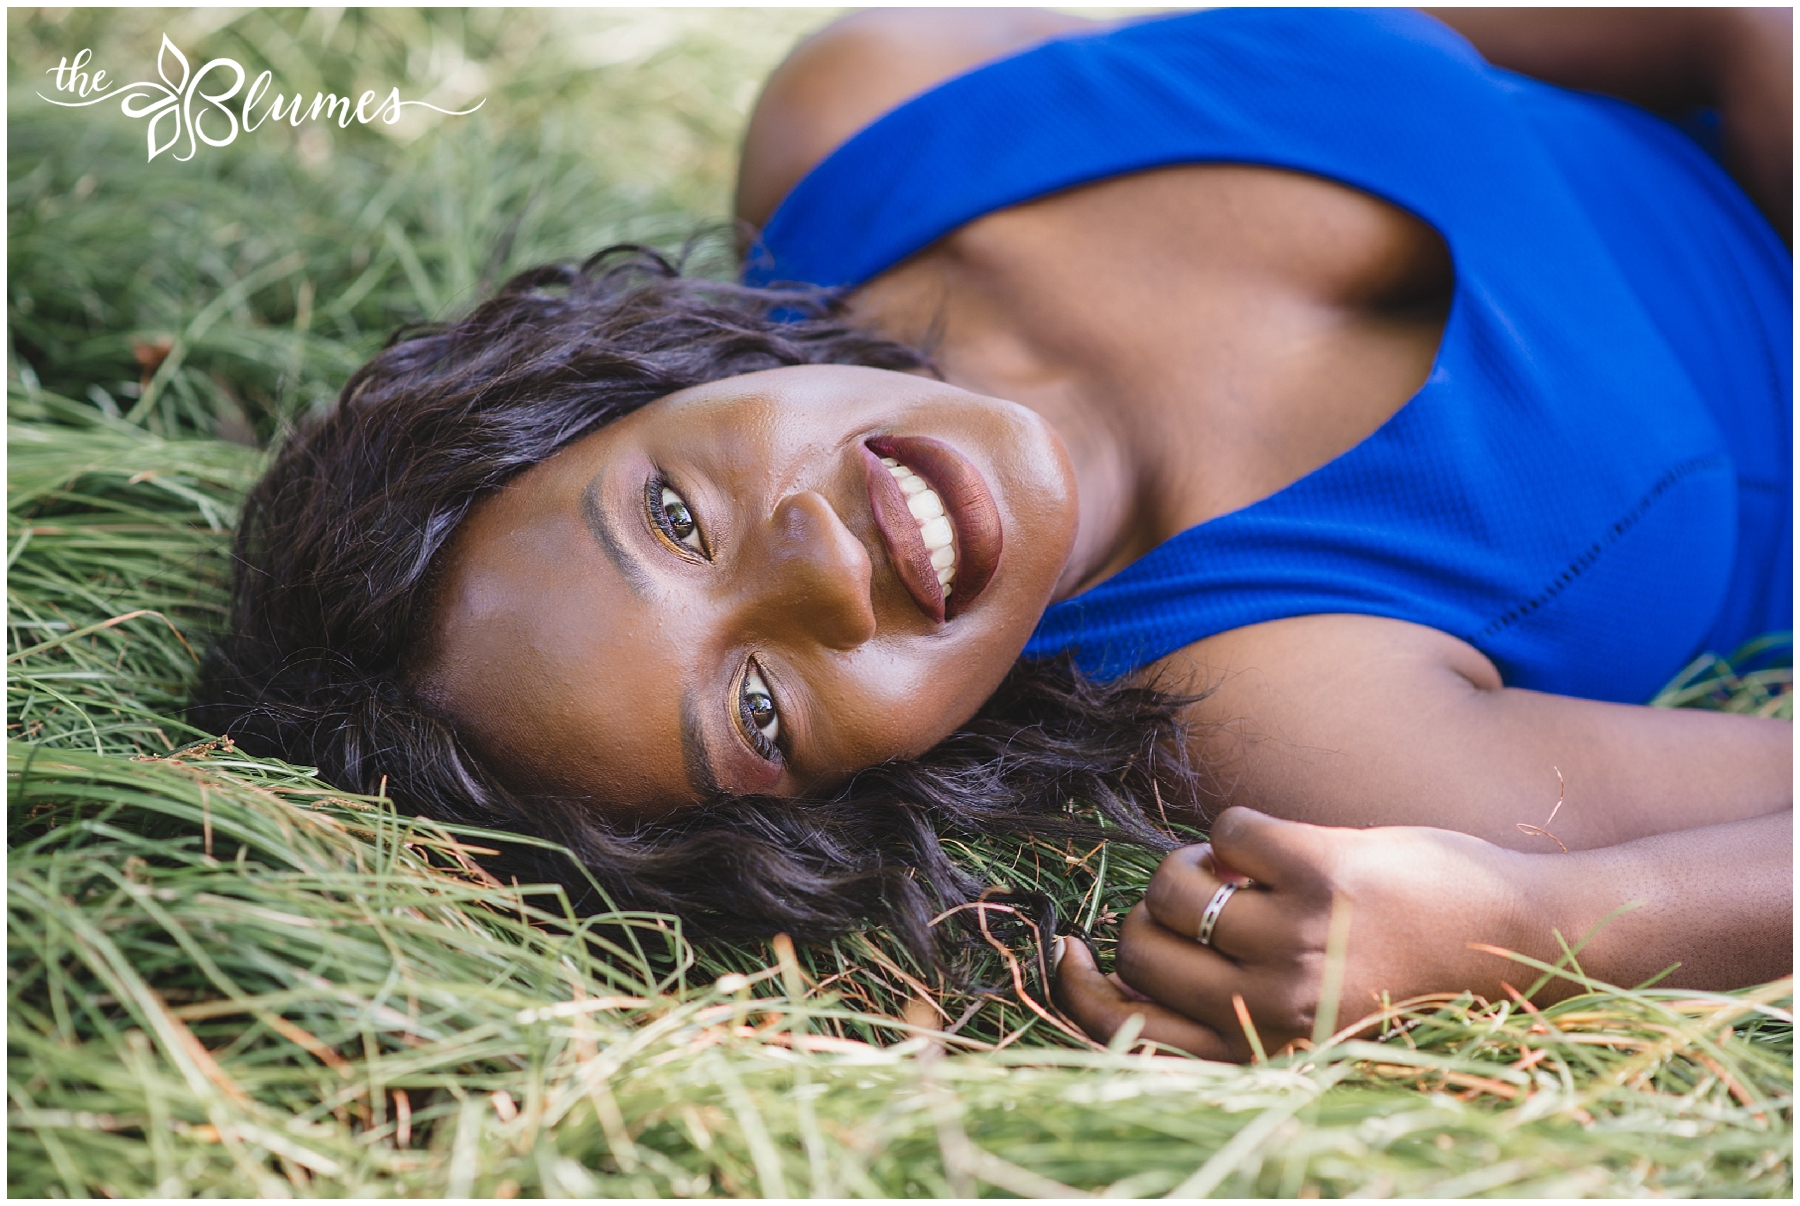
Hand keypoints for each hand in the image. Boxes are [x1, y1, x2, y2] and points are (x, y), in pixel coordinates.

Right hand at [1053, 807, 1535, 1060]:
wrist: (1520, 934)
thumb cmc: (1403, 977)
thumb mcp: (1304, 1020)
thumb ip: (1219, 1004)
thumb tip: (1113, 951)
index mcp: (1264, 1053)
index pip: (1129, 1032)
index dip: (1079, 988)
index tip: (1069, 949)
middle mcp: (1274, 1008)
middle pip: (1140, 948)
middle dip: (1151, 914)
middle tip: (1200, 903)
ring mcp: (1298, 940)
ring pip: (1171, 884)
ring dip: (1192, 866)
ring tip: (1242, 873)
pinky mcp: (1321, 870)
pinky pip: (1223, 832)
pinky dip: (1240, 831)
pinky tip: (1284, 849)